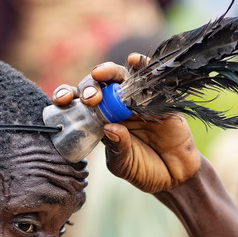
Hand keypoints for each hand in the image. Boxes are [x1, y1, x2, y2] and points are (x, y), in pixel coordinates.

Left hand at [51, 55, 200, 193]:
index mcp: (100, 121)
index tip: (62, 101)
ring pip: (119, 76)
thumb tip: (110, 128)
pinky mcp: (158, 96)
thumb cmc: (144, 171)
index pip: (78, 103)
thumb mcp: (124, 166)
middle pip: (97, 85)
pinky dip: (142, 65)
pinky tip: (134, 61)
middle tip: (90, 99)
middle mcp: (115, 106)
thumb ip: (117, 149)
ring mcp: (136, 99)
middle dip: (88, 87)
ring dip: (109, 72)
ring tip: (102, 75)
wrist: (175, 175)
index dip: (67, 97)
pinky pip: (149, 76)